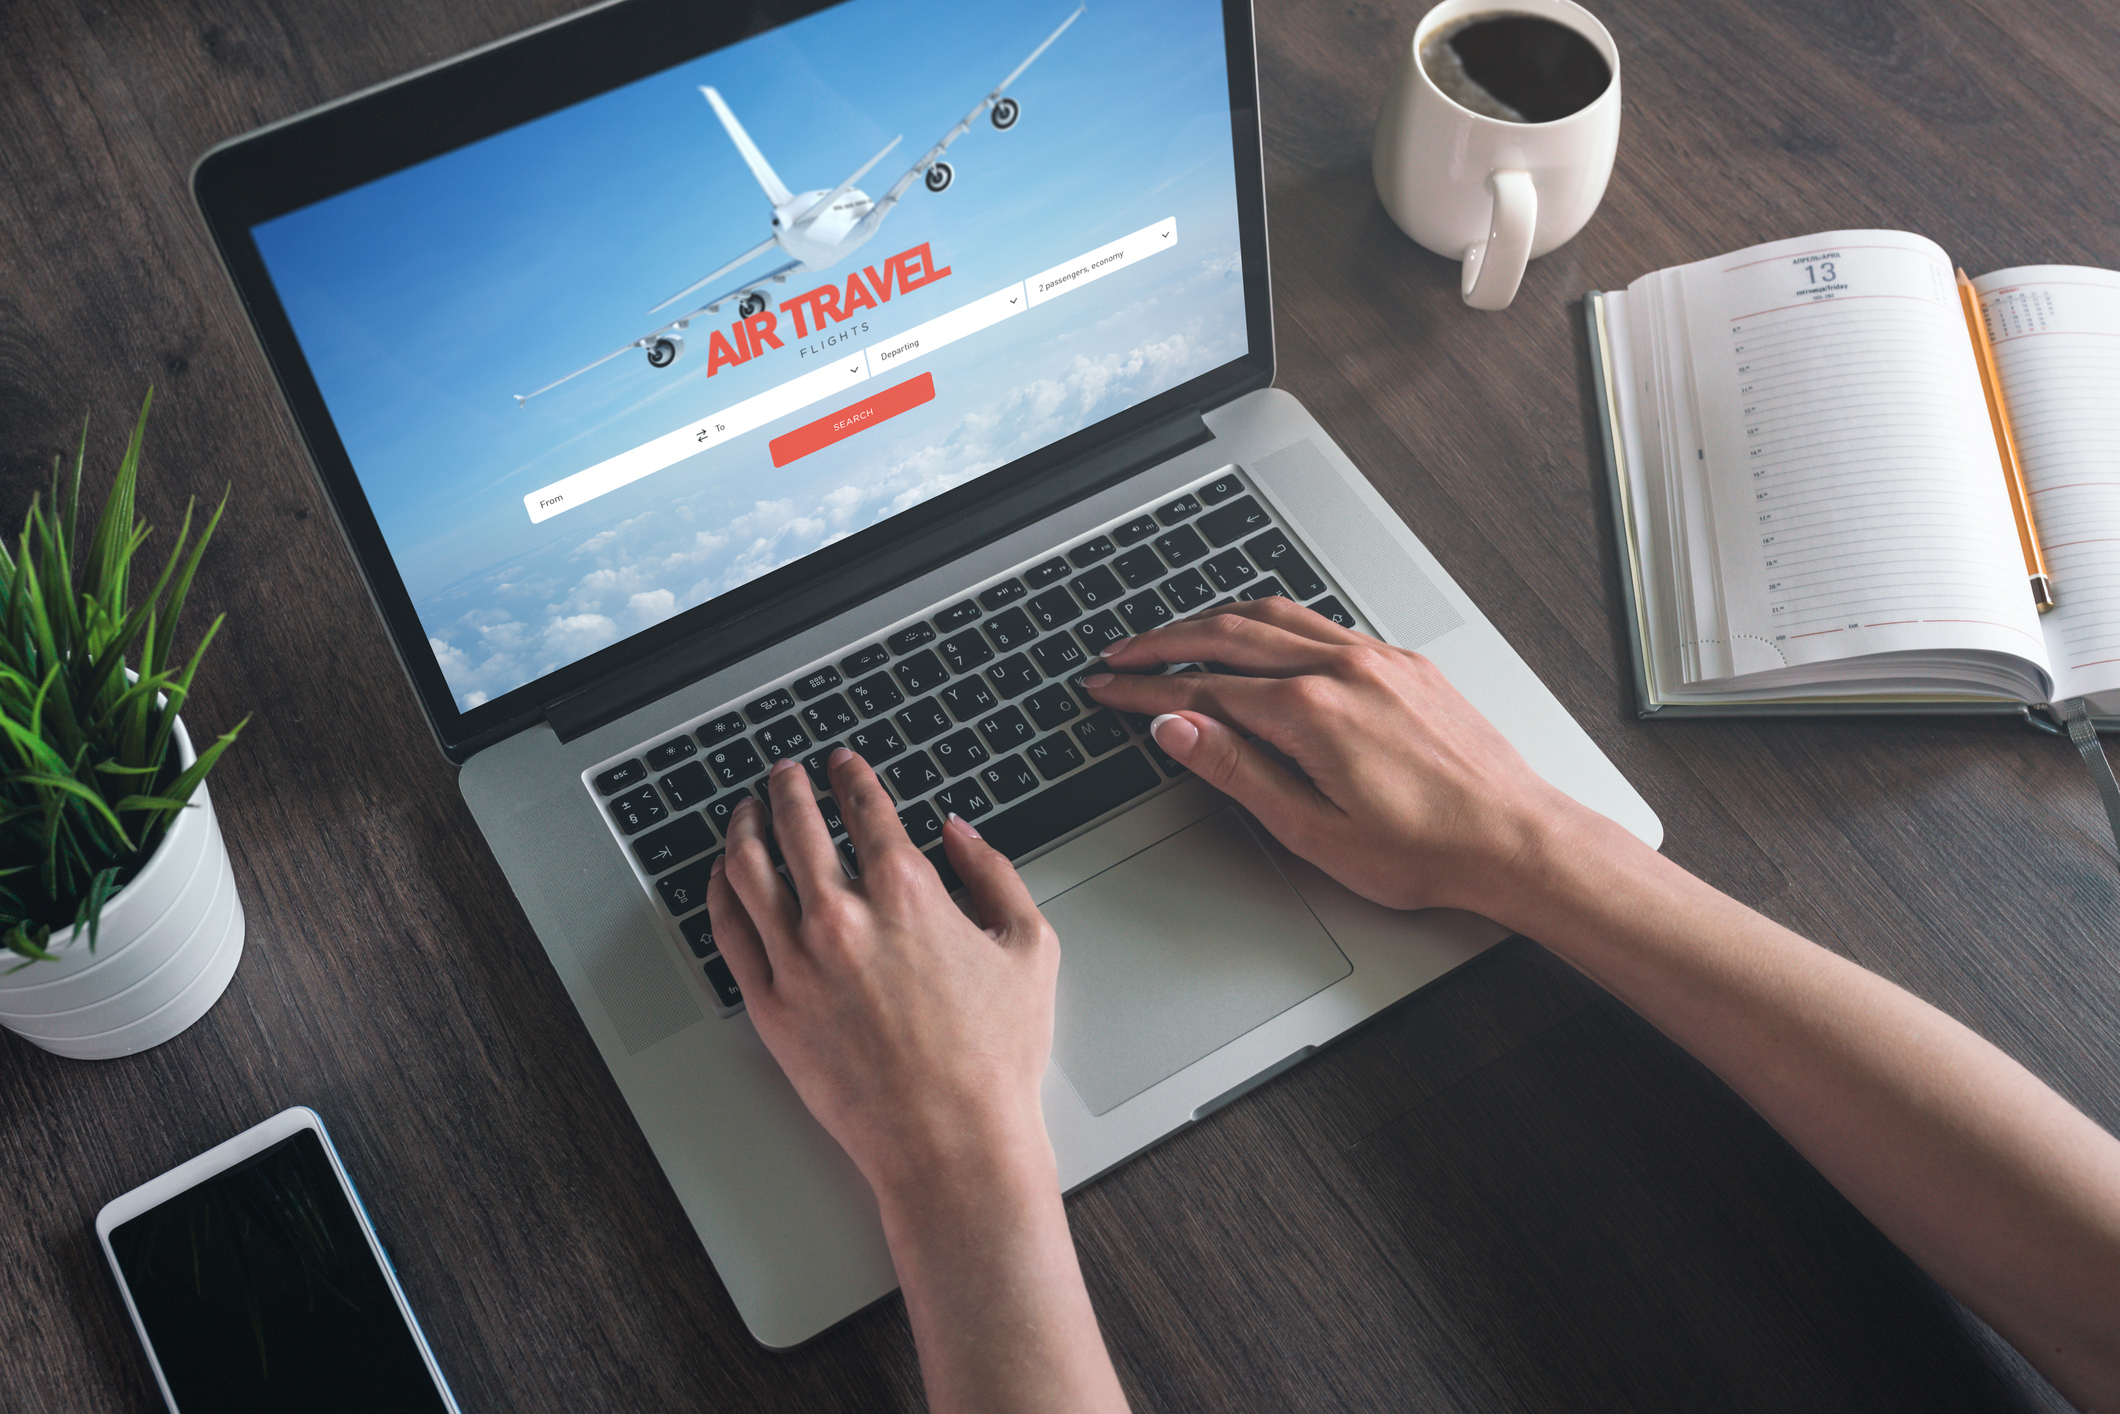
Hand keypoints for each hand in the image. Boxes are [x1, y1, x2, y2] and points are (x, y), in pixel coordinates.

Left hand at [708, 752, 1129, 1413]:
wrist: (952, 1140)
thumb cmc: (996, 1057)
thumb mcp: (1030, 947)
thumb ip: (995, 875)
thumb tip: (959, 833)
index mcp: (909, 893)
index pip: (866, 809)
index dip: (851, 777)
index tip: (843, 765)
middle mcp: (844, 916)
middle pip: (796, 825)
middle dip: (788, 788)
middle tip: (786, 774)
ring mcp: (798, 961)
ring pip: (748, 869)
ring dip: (743, 826)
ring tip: (744, 810)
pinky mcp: (770, 1006)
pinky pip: (729, 931)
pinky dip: (720, 890)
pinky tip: (725, 876)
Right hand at [1083, 598, 1590, 919]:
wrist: (1515, 839)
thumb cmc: (1424, 849)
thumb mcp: (1309, 828)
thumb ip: (1235, 769)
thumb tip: (1176, 728)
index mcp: (1310, 710)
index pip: (1201, 689)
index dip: (1142, 691)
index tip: (1106, 689)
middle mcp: (1342, 668)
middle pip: (1227, 635)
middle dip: (1162, 643)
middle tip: (1119, 655)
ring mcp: (1376, 658)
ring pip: (1274, 615)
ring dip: (1213, 620)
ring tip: (1173, 637)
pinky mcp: (1402, 663)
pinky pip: (1319, 623)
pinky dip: (1270, 622)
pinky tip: (1258, 638)